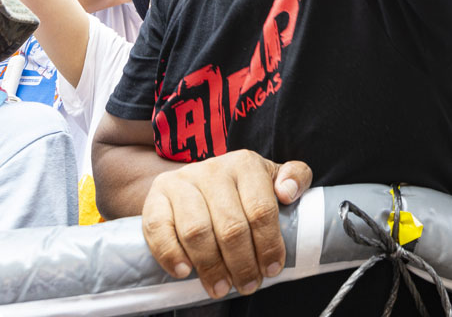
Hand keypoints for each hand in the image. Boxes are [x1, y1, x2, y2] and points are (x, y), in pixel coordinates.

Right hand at [141, 149, 312, 298]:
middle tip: (248, 285)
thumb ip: (295, 178)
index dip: (268, 244)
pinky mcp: (156, 198)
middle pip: (230, 226)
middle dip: (242, 263)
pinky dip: (171, 255)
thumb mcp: (272, 177)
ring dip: (211, 266)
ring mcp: (182, 182)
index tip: (272, 269)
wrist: (193, 181)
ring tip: (221, 287)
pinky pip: (159, 230)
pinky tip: (185, 272)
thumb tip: (288, 192)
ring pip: (196, 231)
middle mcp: (213, 170)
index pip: (261, 209)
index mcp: (246, 164)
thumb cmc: (240, 187)